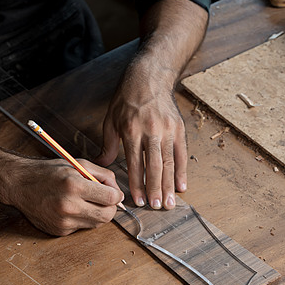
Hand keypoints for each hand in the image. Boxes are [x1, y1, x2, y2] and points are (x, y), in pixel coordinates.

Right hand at [5, 157, 123, 235]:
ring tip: (84, 201)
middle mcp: (68, 206)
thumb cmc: (47, 172)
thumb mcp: (76, 164)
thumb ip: (101, 175)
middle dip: (110, 207)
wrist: (19, 185)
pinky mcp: (59, 231)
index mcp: (74, 186)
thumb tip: (117, 191)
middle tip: (103, 199)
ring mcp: (63, 222)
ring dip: (96, 213)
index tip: (112, 192)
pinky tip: (70, 208)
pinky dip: (81, 219)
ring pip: (95, 224)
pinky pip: (81, 228)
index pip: (111, 198)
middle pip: (107, 216)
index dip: (116, 195)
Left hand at [97, 62, 186, 210]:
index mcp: (132, 130)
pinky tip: (181, 186)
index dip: (137, 183)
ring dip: (170, 185)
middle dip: (155, 188)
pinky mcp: (179, 128)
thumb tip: (102, 165)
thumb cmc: (126, 99)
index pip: (135, 163)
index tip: (138, 200)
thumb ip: (108, 145)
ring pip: (169, 162)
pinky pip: (181, 154)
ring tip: (169, 203)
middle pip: (155, 165)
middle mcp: (152, 130)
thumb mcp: (111, 120)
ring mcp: (168, 129)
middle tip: (156, 207)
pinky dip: (182, 171)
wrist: (149, 77)